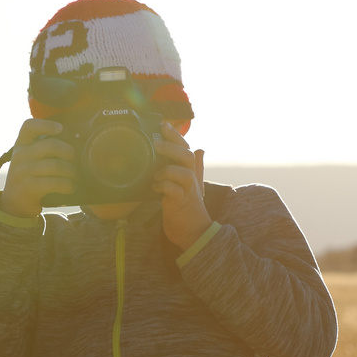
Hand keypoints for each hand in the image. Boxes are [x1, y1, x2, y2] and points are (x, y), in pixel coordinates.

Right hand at [0, 118, 75, 218]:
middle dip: (69, 153)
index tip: (61, 129)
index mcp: (20, 144)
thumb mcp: (29, 159)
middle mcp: (19, 156)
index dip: (46, 125)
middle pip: (51, 145)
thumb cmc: (29, 176)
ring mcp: (22, 172)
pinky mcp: (28, 188)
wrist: (14, 202)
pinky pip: (55, 183)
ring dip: (71, 172)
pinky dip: (68, 185)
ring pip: (56, 166)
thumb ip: (43, 149)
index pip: (29, 126)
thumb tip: (74, 141)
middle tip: (75, 161)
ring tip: (75, 176)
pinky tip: (71, 187)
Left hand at [151, 128, 211, 248]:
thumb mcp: (192, 185)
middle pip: (187, 157)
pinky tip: (155, 188)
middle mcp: (191, 180)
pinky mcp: (180, 204)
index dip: (176, 136)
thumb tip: (201, 149)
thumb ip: (196, 167)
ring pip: (184, 173)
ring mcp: (187, 192)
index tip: (164, 124)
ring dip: (168, 170)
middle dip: (172, 147)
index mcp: (191, 173)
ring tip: (156, 174)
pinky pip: (174, 191)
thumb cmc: (189, 207)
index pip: (186, 149)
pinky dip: (164, 187)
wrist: (194, 232)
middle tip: (156, 143)